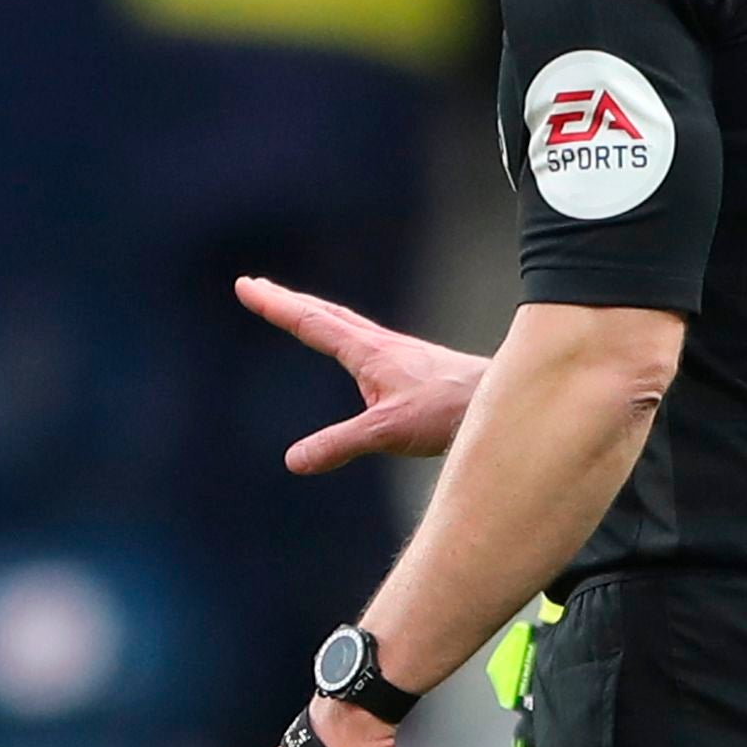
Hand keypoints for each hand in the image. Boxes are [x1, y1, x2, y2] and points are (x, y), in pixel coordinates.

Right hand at [237, 276, 487, 473]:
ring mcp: (397, 354)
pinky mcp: (411, 367)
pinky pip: (363, 340)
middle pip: (324, 315)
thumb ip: (339, 445)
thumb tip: (294, 460)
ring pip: (346, 324)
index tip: (246, 285)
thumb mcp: (386, 432)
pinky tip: (353, 349)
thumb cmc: (447, 410)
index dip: (276, 305)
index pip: (311, 323)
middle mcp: (380, 345)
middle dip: (287, 301)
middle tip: (257, 287)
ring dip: (314, 313)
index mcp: (367, 352)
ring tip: (294, 309)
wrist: (500, 399)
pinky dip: (341, 332)